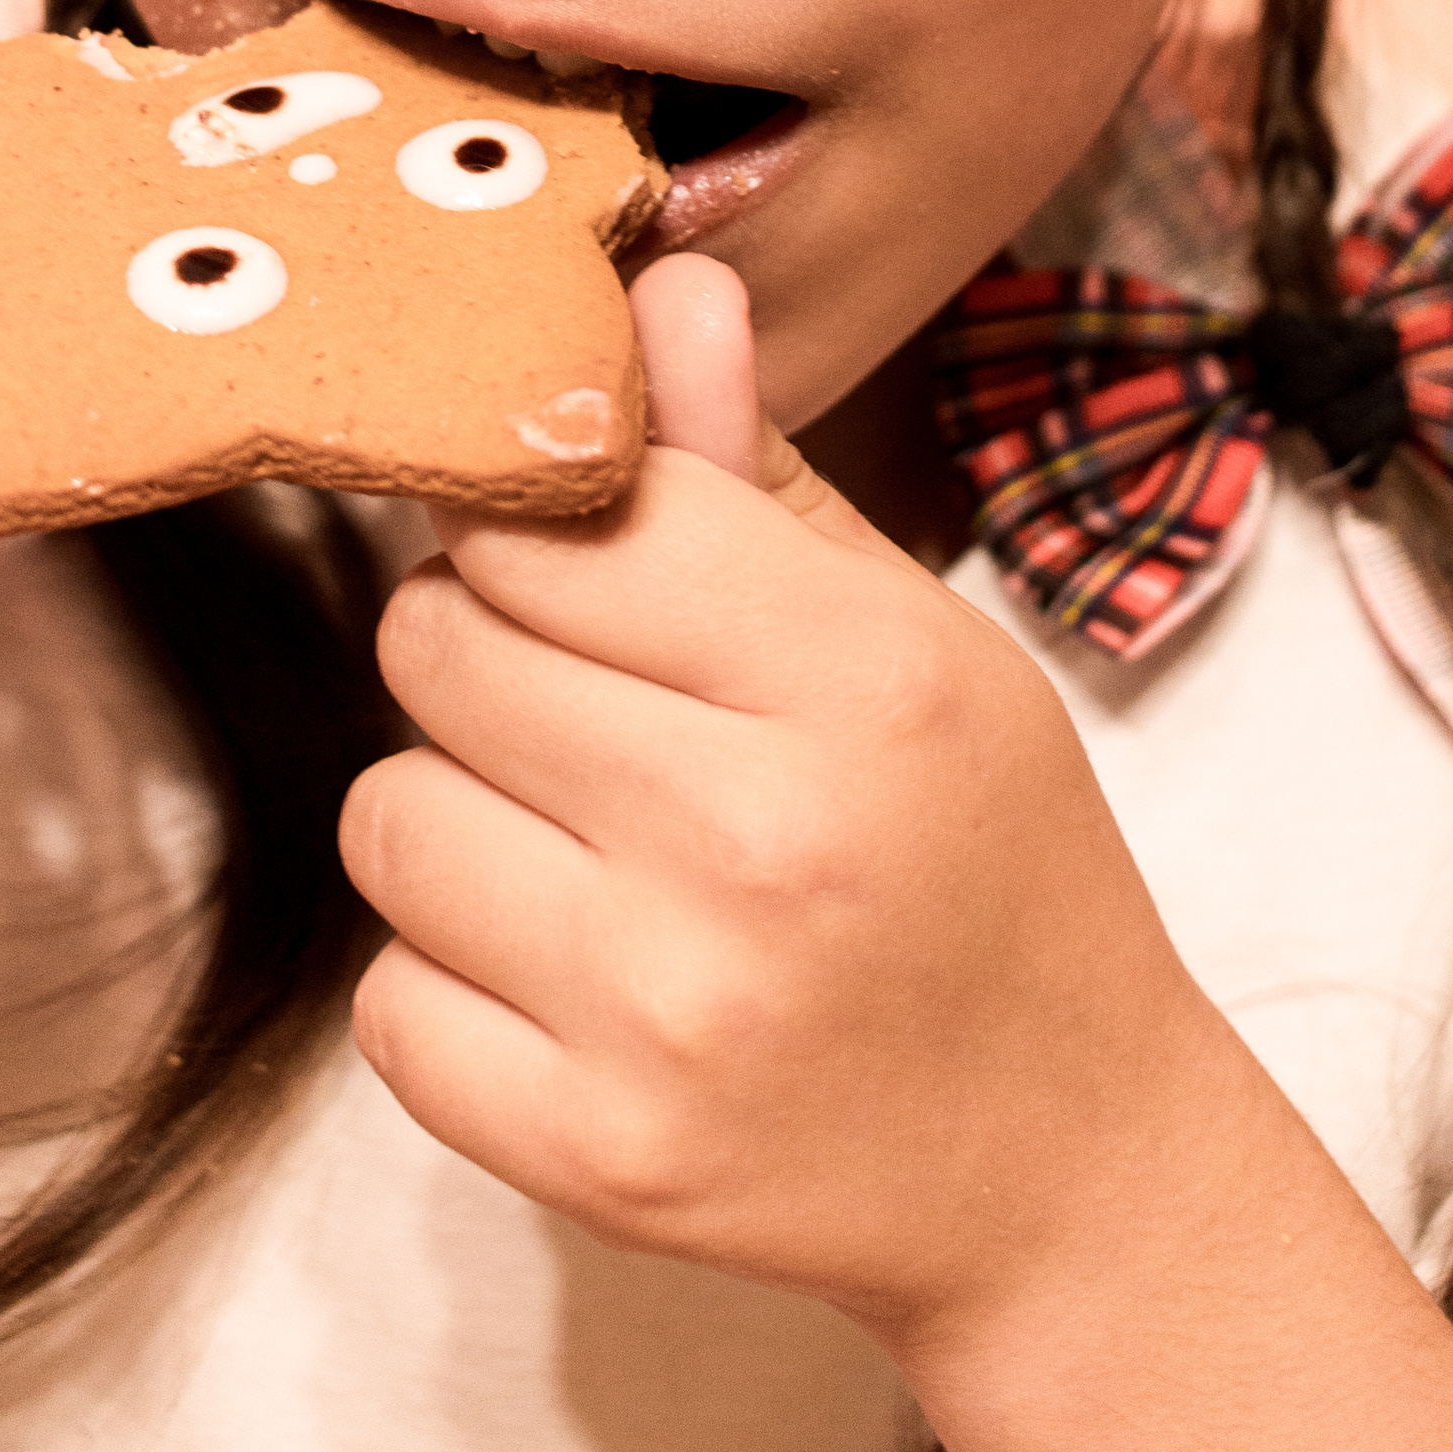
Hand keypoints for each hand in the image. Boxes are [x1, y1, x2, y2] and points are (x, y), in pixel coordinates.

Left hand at [340, 254, 1195, 1348]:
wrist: (1065, 1165)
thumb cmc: (987, 862)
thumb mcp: (917, 641)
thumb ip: (756, 475)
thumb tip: (659, 285)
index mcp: (856, 677)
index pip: (560, 513)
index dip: (545, 526)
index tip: (585, 570)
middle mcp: (757, 837)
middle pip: (438, 641)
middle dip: (485, 653)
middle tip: (588, 712)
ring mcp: (667, 1012)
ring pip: (388, 811)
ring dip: (454, 813)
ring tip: (579, 847)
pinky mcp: (596, 1159)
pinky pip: (387, 1003)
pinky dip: (449, 983)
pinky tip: (570, 977)